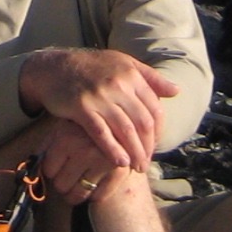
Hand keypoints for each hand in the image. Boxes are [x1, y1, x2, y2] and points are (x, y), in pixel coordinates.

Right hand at [19, 47, 179, 173]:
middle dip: (147, 147)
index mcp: (132, 75)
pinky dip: (112, 150)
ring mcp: (100, 96)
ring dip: (134, 153)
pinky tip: (120, 162)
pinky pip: (101, 133)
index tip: (154, 146)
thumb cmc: (92, 67)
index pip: (154, 109)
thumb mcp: (123, 63)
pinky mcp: (81, 107)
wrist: (54, 67)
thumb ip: (151, 78)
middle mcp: (118, 84)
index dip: (158, 132)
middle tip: (146, 163)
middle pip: (142, 123)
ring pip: (125, 130)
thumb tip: (177, 91)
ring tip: (136, 167)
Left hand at [34, 122, 119, 205]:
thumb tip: (30, 166)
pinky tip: (94, 184)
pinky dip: (94, 195)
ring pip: (78, 194)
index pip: (48, 169)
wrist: (120, 120)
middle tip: (68, 176)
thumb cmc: (86, 125)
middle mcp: (84, 150)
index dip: (51, 170)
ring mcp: (103, 163)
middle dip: (62, 183)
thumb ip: (47, 145)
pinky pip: (99, 196)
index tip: (57, 167)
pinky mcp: (120, 172)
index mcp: (67, 137)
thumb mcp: (64, 126)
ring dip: (74, 194)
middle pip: (61, 184)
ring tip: (77, 185)